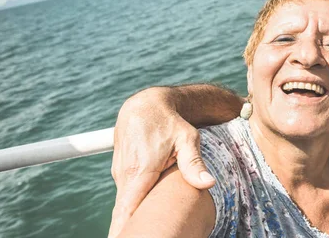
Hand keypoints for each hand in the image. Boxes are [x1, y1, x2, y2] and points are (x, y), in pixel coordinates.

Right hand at [108, 87, 215, 237]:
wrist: (147, 104)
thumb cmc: (170, 122)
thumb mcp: (187, 139)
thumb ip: (194, 163)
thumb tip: (207, 183)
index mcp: (140, 172)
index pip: (127, 209)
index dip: (124, 229)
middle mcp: (125, 174)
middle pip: (124, 211)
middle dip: (128, 228)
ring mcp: (121, 172)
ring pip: (125, 201)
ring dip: (132, 215)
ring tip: (142, 230)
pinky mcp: (121, 170)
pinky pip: (126, 192)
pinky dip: (133, 202)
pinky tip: (143, 210)